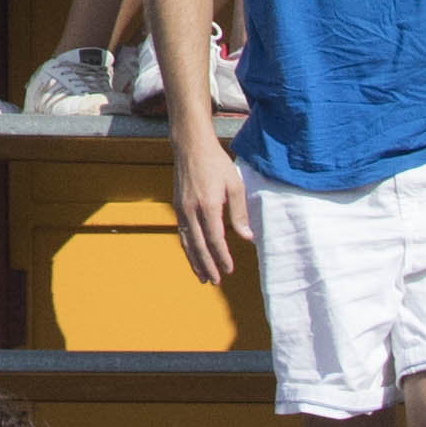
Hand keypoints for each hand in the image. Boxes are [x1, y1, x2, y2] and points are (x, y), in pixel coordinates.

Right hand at [170, 115, 250, 289]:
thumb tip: (248, 237)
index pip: (215, 239)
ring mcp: (181, 208)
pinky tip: (193, 257)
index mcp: (208, 204)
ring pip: (187, 241)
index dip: (222, 256)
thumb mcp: (235, 185)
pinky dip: (187, 248)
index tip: (229, 269)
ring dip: (195, 261)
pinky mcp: (177, 206)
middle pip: (198, 245)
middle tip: (216, 281)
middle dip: (207, 265)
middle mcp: (191, 209)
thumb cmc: (216, 163)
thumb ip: (240, 213)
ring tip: (203, 277)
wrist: (190, 145)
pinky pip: (182, 233)